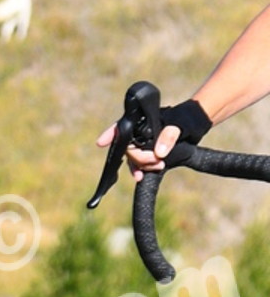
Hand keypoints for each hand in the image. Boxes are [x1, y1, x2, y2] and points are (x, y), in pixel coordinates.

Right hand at [97, 96, 211, 178]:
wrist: (195, 126)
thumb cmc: (186, 119)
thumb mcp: (179, 125)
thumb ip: (168, 136)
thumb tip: (159, 153)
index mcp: (141, 121)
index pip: (121, 126)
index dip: (110, 134)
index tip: (101, 143)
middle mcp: (138, 132)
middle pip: (127, 147)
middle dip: (138, 157)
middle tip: (157, 161)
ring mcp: (143, 143)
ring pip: (133, 158)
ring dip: (141, 165)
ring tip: (159, 166)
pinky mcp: (150, 154)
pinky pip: (140, 164)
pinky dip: (141, 170)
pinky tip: (142, 177)